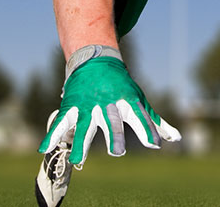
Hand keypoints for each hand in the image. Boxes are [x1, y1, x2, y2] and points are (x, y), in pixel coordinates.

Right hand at [38, 57, 180, 164]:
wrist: (95, 59)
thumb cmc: (121, 86)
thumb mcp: (139, 100)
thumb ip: (155, 122)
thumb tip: (176, 140)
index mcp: (126, 101)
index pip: (139, 117)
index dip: (147, 130)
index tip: (154, 144)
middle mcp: (107, 104)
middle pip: (112, 121)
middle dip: (115, 136)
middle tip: (118, 152)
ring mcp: (88, 105)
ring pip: (85, 125)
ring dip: (81, 142)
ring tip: (77, 161)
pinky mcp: (72, 106)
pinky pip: (61, 121)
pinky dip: (52, 134)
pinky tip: (44, 149)